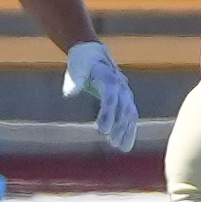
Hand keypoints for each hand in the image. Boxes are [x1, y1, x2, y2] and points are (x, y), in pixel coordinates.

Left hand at [62, 36, 139, 157]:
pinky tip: (125, 143)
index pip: (111, 99)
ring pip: (130, 114)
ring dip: (127, 131)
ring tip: (122, 148)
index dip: (108, 115)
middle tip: (113, 144)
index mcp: (108, 78)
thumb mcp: (76, 69)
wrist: (92, 53)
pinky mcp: (124, 98)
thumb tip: (70, 94)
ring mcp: (124, 92)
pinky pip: (130, 115)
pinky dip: (129, 129)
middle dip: (120, 127)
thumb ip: (74, 81)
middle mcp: (120, 85)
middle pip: (124, 108)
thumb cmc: (81, 63)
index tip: (103, 131)